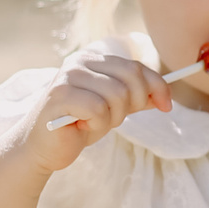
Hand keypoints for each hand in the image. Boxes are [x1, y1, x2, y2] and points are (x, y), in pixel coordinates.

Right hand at [27, 52, 173, 168]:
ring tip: (92, 123)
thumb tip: (163, 96)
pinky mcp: (59, 96)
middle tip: (111, 120)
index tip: (166, 106)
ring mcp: (68, 76)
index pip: (136, 67)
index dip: (157, 87)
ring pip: (116, 96)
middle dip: (130, 106)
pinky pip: (98, 110)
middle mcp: (80, 61)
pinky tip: (81, 127)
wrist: (43, 148)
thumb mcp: (112, 109)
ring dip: (111, 119)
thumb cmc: (77, 125)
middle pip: (130, 79)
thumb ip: (135, 99)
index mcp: (94, 59)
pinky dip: (96, 125)